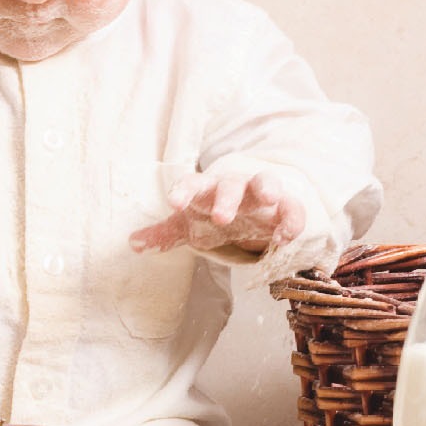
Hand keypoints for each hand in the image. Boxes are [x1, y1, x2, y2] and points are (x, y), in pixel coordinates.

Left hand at [129, 169, 304, 255]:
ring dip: (267, 187)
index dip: (183, 191)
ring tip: (268, 199)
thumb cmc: (209, 214)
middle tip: (221, 217)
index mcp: (205, 189)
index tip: (175, 204)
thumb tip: (133, 244)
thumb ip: (163, 235)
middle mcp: (233, 186)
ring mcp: (259, 193)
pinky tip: (285, 238)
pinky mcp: (283, 206)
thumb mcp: (187, 226)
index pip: (192, 184)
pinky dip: (291, 219)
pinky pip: (291, 208)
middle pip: (230, 184)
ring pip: (265, 182)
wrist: (244, 207)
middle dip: (226, 198)